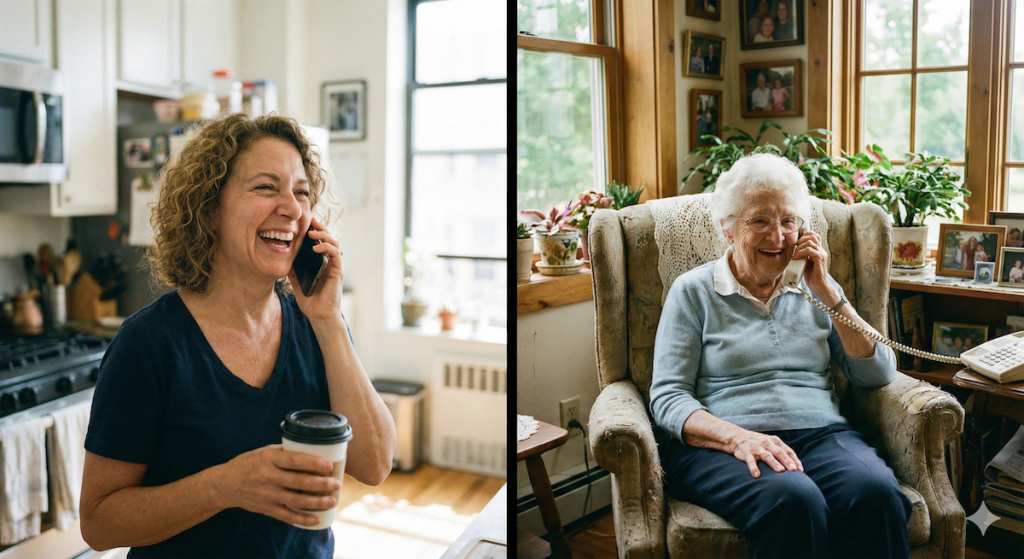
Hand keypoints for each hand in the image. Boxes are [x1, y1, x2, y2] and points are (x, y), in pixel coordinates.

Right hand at [215, 444, 339, 526]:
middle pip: (298, 482)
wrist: (225, 484)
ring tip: (332, 501)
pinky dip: (303, 519)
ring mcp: (267, 495)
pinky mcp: (266, 509)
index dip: (312, 463)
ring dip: (316, 502)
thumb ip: (286, 452)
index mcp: (269, 459)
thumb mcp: (265, 452)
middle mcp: (268, 477)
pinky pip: (287, 516)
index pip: (294, 461)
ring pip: (296, 500)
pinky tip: (317, 519)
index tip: (329, 465)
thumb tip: (313, 449)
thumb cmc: (249, 464)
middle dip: (320, 484)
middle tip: (336, 484)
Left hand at [289, 217, 344, 322]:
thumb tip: (283, 257)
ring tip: (311, 233)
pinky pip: (335, 255)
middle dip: (320, 228)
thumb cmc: (310, 301)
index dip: (314, 231)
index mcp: (321, 263)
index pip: (320, 242)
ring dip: (324, 235)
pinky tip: (316, 247)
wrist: (319, 316)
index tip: (304, 223)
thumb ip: (293, 270)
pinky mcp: (338, 271)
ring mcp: (335, 266)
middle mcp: (330, 262)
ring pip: (334, 243)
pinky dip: (327, 248)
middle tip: (309, 220)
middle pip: (329, 239)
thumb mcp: (297, 282)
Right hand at [728, 429, 802, 477]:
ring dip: (774, 463)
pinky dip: (753, 467)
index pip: (787, 451)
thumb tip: (795, 466)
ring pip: (767, 455)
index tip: (800, 470)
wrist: (737, 437)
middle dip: (787, 461)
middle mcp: (767, 443)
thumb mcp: (770, 443)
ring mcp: (757, 448)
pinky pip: (751, 460)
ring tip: (780, 471)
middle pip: (779, 452)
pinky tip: (757, 475)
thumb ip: (781, 452)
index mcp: (775, 441)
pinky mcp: (747, 452)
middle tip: (794, 470)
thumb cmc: (758, 443)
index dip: (794, 460)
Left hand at [791, 230, 838, 303]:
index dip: (805, 236)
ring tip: (795, 256)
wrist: (818, 285)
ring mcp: (822, 254)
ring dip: (799, 248)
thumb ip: (802, 255)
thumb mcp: (804, 262)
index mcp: (818, 250)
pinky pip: (809, 250)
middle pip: (812, 236)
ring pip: (810, 242)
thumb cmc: (811, 276)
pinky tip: (796, 258)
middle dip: (800, 241)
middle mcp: (821, 250)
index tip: (796, 243)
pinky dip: (801, 253)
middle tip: (794, 250)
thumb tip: (793, 251)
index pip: (814, 236)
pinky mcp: (820, 258)